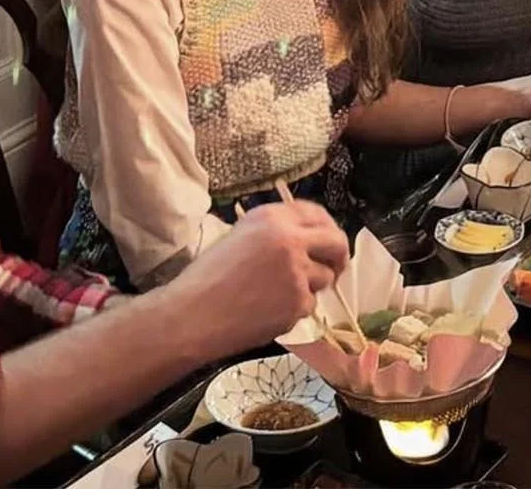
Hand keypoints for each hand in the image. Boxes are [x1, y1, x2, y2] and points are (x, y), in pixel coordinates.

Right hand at [168, 200, 348, 358]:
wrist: (191, 316)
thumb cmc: (207, 278)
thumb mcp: (240, 237)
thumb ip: (276, 231)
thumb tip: (308, 237)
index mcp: (272, 217)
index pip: (317, 214)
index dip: (325, 228)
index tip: (326, 241)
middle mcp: (290, 239)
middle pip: (336, 241)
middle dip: (339, 255)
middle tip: (335, 266)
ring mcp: (297, 271)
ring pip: (325, 277)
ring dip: (311, 286)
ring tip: (277, 294)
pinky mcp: (298, 302)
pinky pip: (309, 304)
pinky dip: (295, 310)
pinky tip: (268, 311)